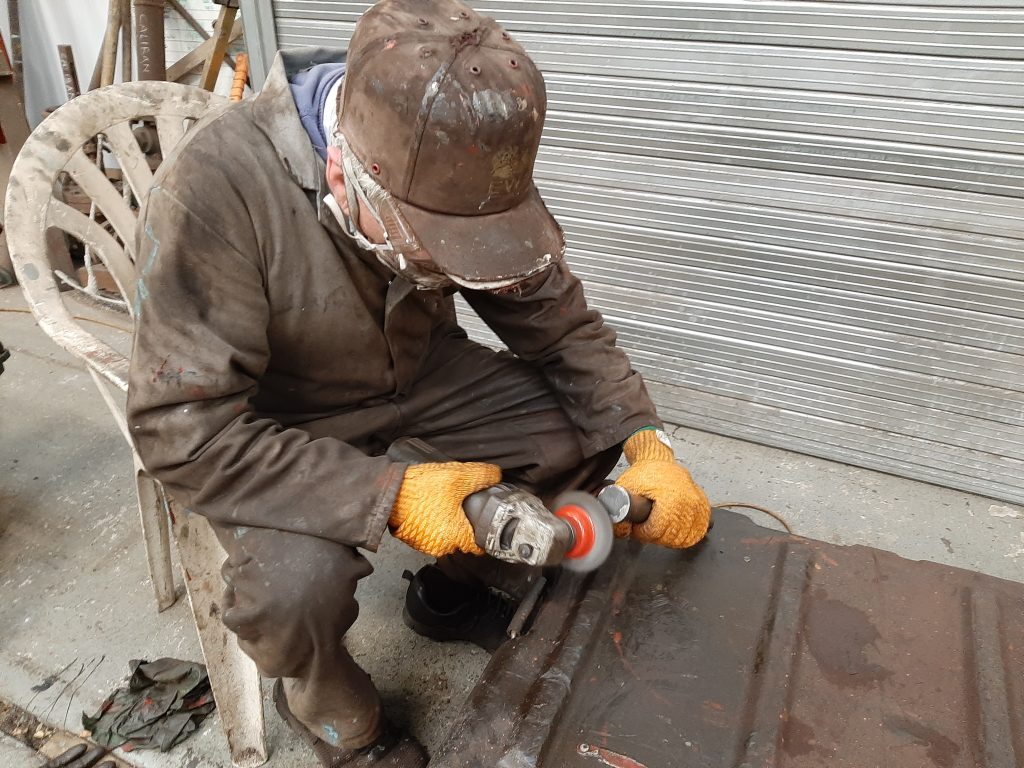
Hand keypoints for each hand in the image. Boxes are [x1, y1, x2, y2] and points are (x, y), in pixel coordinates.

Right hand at [388, 461, 500, 556]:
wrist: (388, 490)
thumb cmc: (419, 488)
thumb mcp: (458, 477)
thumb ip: (482, 476)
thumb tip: (495, 475)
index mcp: (455, 536)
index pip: (478, 546)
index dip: (484, 532)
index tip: (484, 523)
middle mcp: (439, 546)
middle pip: (461, 539)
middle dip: (464, 524)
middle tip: (463, 506)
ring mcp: (422, 544)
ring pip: (443, 536)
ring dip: (446, 524)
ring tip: (445, 503)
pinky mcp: (410, 538)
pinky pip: (427, 533)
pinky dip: (430, 523)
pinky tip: (430, 506)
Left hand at [614, 429, 709, 548]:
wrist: (659, 459)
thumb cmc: (644, 473)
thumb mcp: (626, 487)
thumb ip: (620, 510)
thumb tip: (622, 532)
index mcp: (670, 498)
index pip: (657, 531)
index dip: (643, 533)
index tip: (637, 528)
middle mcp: (688, 501)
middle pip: (672, 537)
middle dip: (656, 537)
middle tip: (647, 529)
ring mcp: (698, 503)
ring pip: (687, 537)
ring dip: (671, 539)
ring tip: (660, 530)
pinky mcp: (703, 505)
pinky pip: (700, 529)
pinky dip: (689, 534)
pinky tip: (677, 532)